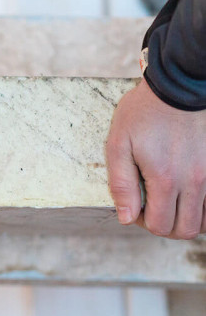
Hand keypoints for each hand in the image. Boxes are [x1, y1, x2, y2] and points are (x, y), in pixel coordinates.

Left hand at [106, 79, 205, 239]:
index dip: (143, 223)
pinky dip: (202, 207)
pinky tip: (187, 194)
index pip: (159, 225)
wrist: (178, 85)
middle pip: (184, 229)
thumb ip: (121, 185)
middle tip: (152, 208)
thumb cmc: (144, 113)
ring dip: (185, 218)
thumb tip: (126, 218)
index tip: (136, 208)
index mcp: (165, 178)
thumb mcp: (119, 145)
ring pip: (205, 221)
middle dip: (164, 225)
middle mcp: (194, 181)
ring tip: (169, 202)